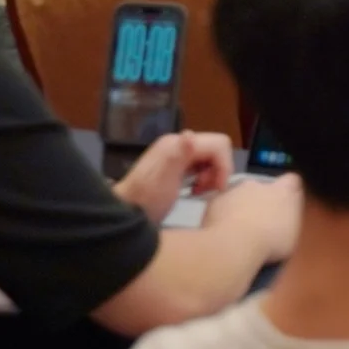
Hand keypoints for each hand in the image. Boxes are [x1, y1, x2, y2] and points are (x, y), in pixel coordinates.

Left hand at [113, 131, 233, 221]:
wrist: (123, 215)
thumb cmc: (146, 201)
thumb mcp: (163, 181)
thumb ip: (177, 156)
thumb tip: (189, 134)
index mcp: (178, 143)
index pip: (219, 144)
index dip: (224, 166)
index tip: (218, 188)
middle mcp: (179, 142)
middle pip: (216, 148)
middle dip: (218, 170)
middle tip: (207, 190)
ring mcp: (177, 151)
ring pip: (211, 156)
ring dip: (212, 175)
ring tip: (199, 191)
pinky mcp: (176, 162)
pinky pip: (201, 163)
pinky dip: (204, 176)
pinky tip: (193, 190)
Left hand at [205, 172, 303, 263]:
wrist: (233, 245)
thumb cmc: (269, 242)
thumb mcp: (291, 235)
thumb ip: (289, 219)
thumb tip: (285, 217)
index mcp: (283, 192)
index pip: (292, 180)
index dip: (289, 190)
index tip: (285, 202)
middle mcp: (259, 185)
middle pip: (262, 186)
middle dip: (259, 199)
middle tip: (258, 220)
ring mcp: (235, 190)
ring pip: (239, 194)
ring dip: (239, 206)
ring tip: (236, 228)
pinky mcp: (215, 199)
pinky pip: (220, 203)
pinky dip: (221, 213)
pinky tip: (222, 230)